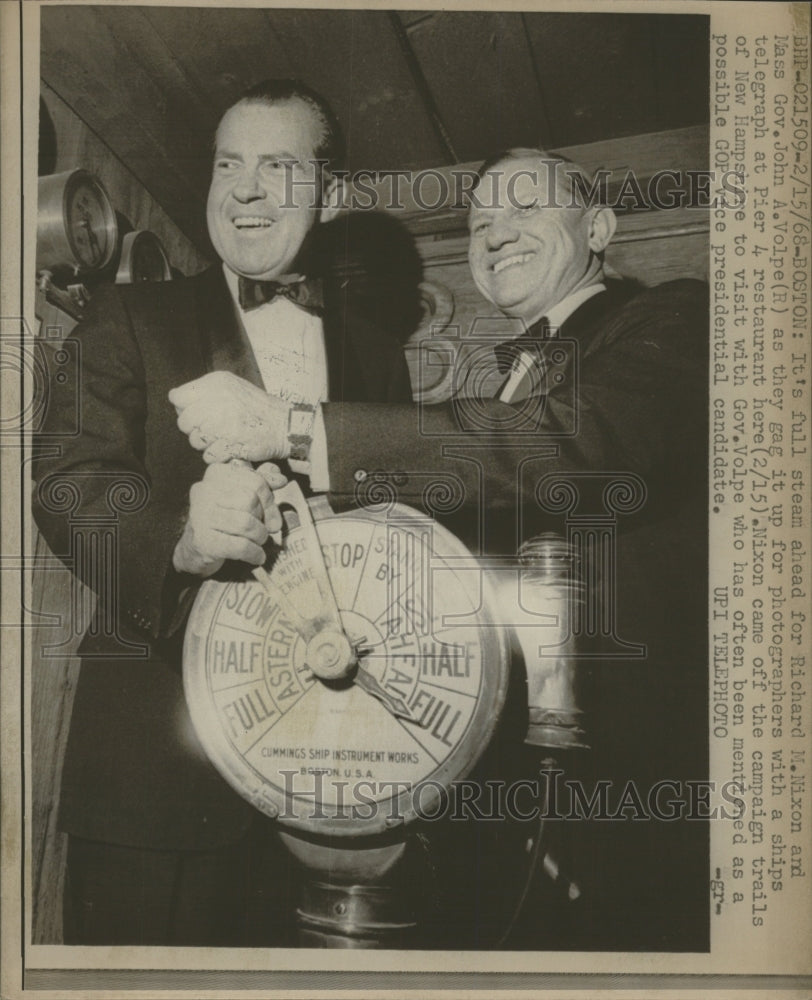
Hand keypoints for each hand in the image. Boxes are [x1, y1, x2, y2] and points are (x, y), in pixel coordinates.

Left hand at [169, 371, 289, 463]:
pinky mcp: (230, 444)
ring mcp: (223, 423)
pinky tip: (231, 447)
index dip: (185, 409)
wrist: (285, 425)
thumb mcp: (232, 386)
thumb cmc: (257, 408)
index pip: (178, 397)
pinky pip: (209, 456)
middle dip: (194, 429)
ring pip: (194, 441)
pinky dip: (219, 456)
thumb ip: (205, 390)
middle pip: (183, 422)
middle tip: (211, 430)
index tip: (198, 414)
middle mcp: (217, 400)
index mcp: (216, 383)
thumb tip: (176, 400)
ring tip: (224, 438)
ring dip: (207, 444)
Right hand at [173, 461, 286, 576]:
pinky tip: (257, 556)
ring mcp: (201, 516)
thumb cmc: (224, 518)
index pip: (255, 481)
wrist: (195, 548)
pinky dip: (254, 553)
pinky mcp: (203, 541)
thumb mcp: (242, 496)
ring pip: (246, 523)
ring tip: (259, 542)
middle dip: (264, 519)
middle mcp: (204, 490)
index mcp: (216, 473)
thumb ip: (262, 484)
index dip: (270, 501)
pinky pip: (240, 546)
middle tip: (264, 530)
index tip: (273, 516)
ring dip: (260, 537)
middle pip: (250, 501)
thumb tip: (281, 479)